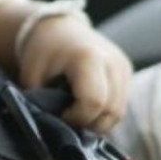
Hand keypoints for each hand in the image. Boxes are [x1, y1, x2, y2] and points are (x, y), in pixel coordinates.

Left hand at [18, 15, 132, 133]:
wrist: (58, 29)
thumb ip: (45, 106)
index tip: (61, 115)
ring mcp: (123, 66)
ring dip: (99, 120)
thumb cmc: (42, 54)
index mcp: (88, 58)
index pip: (94, 102)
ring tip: (78, 112)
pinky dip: (106, 112)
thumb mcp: (33, 80)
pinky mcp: (127, 71)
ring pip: (119, 112)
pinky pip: (121, 104)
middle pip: (111, 111)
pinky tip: (88, 105)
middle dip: (89, 123)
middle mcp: (112, 61)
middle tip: (69, 118)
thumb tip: (57, 130)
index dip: (78, 118)